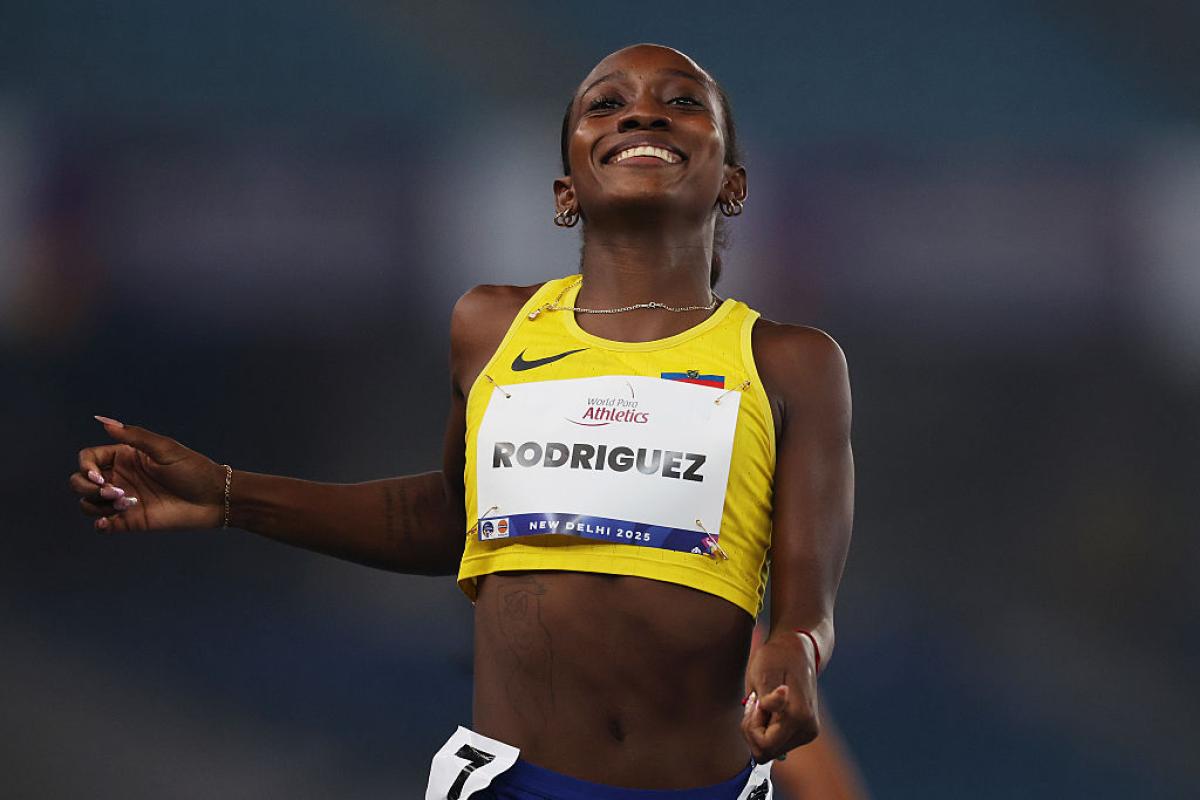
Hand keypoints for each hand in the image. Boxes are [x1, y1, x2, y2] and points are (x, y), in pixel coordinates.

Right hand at [69, 416, 226, 532]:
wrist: (213, 499)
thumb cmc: (193, 470)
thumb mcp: (165, 449)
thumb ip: (134, 436)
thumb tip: (103, 421)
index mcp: (124, 457)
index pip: (88, 458)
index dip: (85, 467)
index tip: (99, 476)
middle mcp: (120, 477)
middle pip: (80, 481)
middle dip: (87, 487)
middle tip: (114, 492)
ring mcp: (123, 500)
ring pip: (88, 503)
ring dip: (96, 505)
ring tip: (124, 504)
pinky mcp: (130, 520)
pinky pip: (102, 524)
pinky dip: (99, 524)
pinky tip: (107, 523)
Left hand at [741, 631, 819, 762]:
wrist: (797, 650)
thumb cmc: (776, 657)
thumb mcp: (764, 672)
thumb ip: (767, 695)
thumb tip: (773, 703)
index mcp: (799, 716)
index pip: (764, 746)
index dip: (751, 726)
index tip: (755, 702)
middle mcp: (807, 729)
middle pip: (766, 752)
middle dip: (753, 729)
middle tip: (756, 702)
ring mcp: (808, 732)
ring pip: (770, 750)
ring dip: (759, 729)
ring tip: (763, 702)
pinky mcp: (804, 732)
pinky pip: (776, 744)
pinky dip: (766, 729)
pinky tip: (769, 708)